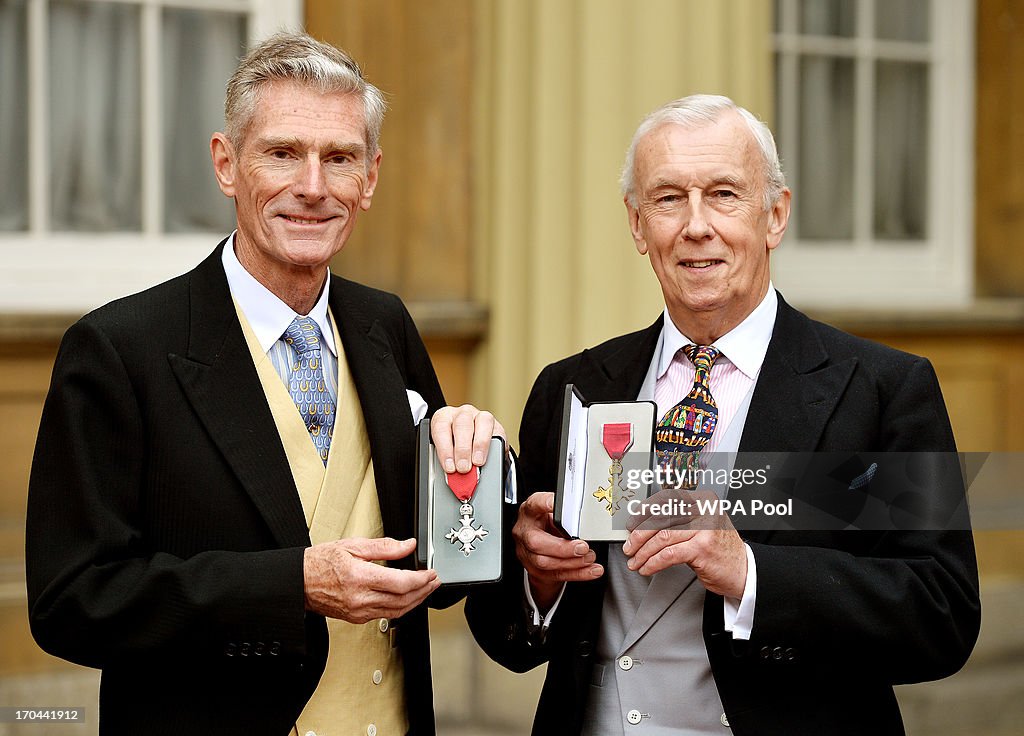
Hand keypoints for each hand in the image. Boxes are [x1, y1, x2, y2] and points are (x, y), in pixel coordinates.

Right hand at [303, 537, 440, 622]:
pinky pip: (386, 615)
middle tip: (434, 580)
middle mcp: (360, 599)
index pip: (401, 583)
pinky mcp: (357, 618)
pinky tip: (407, 598)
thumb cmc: (320, 563)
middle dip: (424, 590)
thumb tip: (407, 545)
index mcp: (360, 578)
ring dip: (416, 601)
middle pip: (403, 600)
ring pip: (397, 611)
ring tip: (426, 589)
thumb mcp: (353, 545)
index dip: (421, 579)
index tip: (431, 572)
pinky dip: (401, 607)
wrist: (299, 582)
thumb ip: (384, 546)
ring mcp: (359, 611)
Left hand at [430, 404, 506, 473]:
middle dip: (462, 450)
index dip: (445, 449)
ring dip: (479, 445)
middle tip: (463, 468)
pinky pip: (496, 429)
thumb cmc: (455, 447)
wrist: (472, 441)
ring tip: (477, 462)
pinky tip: (490, 455)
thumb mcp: (448, 454)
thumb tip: (455, 480)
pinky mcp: (494, 422)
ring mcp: (478, 415)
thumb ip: (450, 464)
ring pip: (481, 422)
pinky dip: (492, 444)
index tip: (449, 467)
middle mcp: (461, 414)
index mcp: (443, 418)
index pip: (441, 429)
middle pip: (461, 425)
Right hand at [514, 492, 603, 609]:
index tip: (558, 504)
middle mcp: (524, 531)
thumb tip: (587, 522)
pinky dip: (577, 573)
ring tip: (589, 558)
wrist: (541, 546)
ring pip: (544, 562)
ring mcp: (526, 552)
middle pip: (536, 542)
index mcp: (530, 511)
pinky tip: (590, 570)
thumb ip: (566, 516)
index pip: (534, 504)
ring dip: (571, 562)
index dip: (545, 504)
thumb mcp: (554, 513)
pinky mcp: (534, 569)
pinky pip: (555, 575)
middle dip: (562, 547)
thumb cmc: (548, 524)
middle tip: (582, 547)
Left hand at [622, 489, 746, 597]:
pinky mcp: (702, 548)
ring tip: (636, 561)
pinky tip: (647, 568)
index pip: (666, 499)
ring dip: (643, 552)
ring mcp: (705, 528)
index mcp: (703, 500)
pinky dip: (653, 563)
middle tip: (630, 547)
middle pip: (661, 519)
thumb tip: (643, 523)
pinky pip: (668, 554)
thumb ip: (678, 520)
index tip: (632, 524)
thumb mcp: (701, 526)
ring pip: (662, 537)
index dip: (644, 511)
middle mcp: (705, 510)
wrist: (744, 571)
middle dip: (639, 535)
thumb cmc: (719, 549)